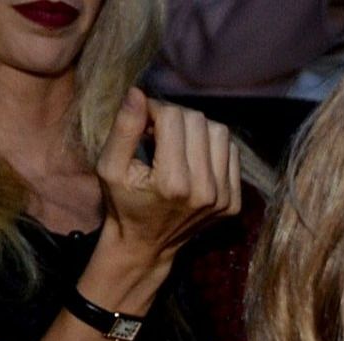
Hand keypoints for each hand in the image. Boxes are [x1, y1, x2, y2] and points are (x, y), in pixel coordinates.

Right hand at [91, 89, 242, 294]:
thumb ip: (124, 129)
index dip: (153, 110)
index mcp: (173, 183)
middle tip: (157, 132)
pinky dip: (211, 148)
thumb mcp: (109, 167)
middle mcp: (205, 191)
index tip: (142, 121)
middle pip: (198, 121)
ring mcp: (223, 198)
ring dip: (196, 130)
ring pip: (220, 132)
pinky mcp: (234, 203)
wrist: (146, 245)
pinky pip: (231, 153)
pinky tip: (192, 159)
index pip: (173, 117)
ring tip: (175, 144)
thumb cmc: (123, 203)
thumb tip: (138, 93)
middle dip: (175, 118)